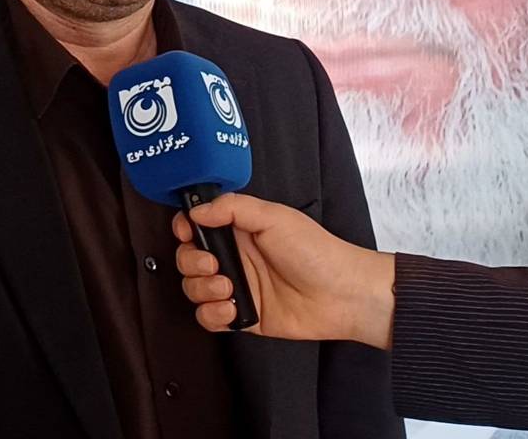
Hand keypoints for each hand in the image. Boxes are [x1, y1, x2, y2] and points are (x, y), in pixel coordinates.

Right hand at [172, 193, 395, 348]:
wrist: (342, 295)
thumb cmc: (317, 252)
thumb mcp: (275, 217)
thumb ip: (233, 208)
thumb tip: (198, 210)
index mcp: (241, 229)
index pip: (198, 225)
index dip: (186, 228)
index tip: (188, 233)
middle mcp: (236, 257)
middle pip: (189, 259)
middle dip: (192, 263)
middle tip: (215, 265)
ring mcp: (238, 287)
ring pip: (194, 289)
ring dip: (202, 289)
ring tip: (228, 289)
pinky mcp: (242, 315)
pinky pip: (209, 318)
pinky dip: (212, 315)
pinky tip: (232, 309)